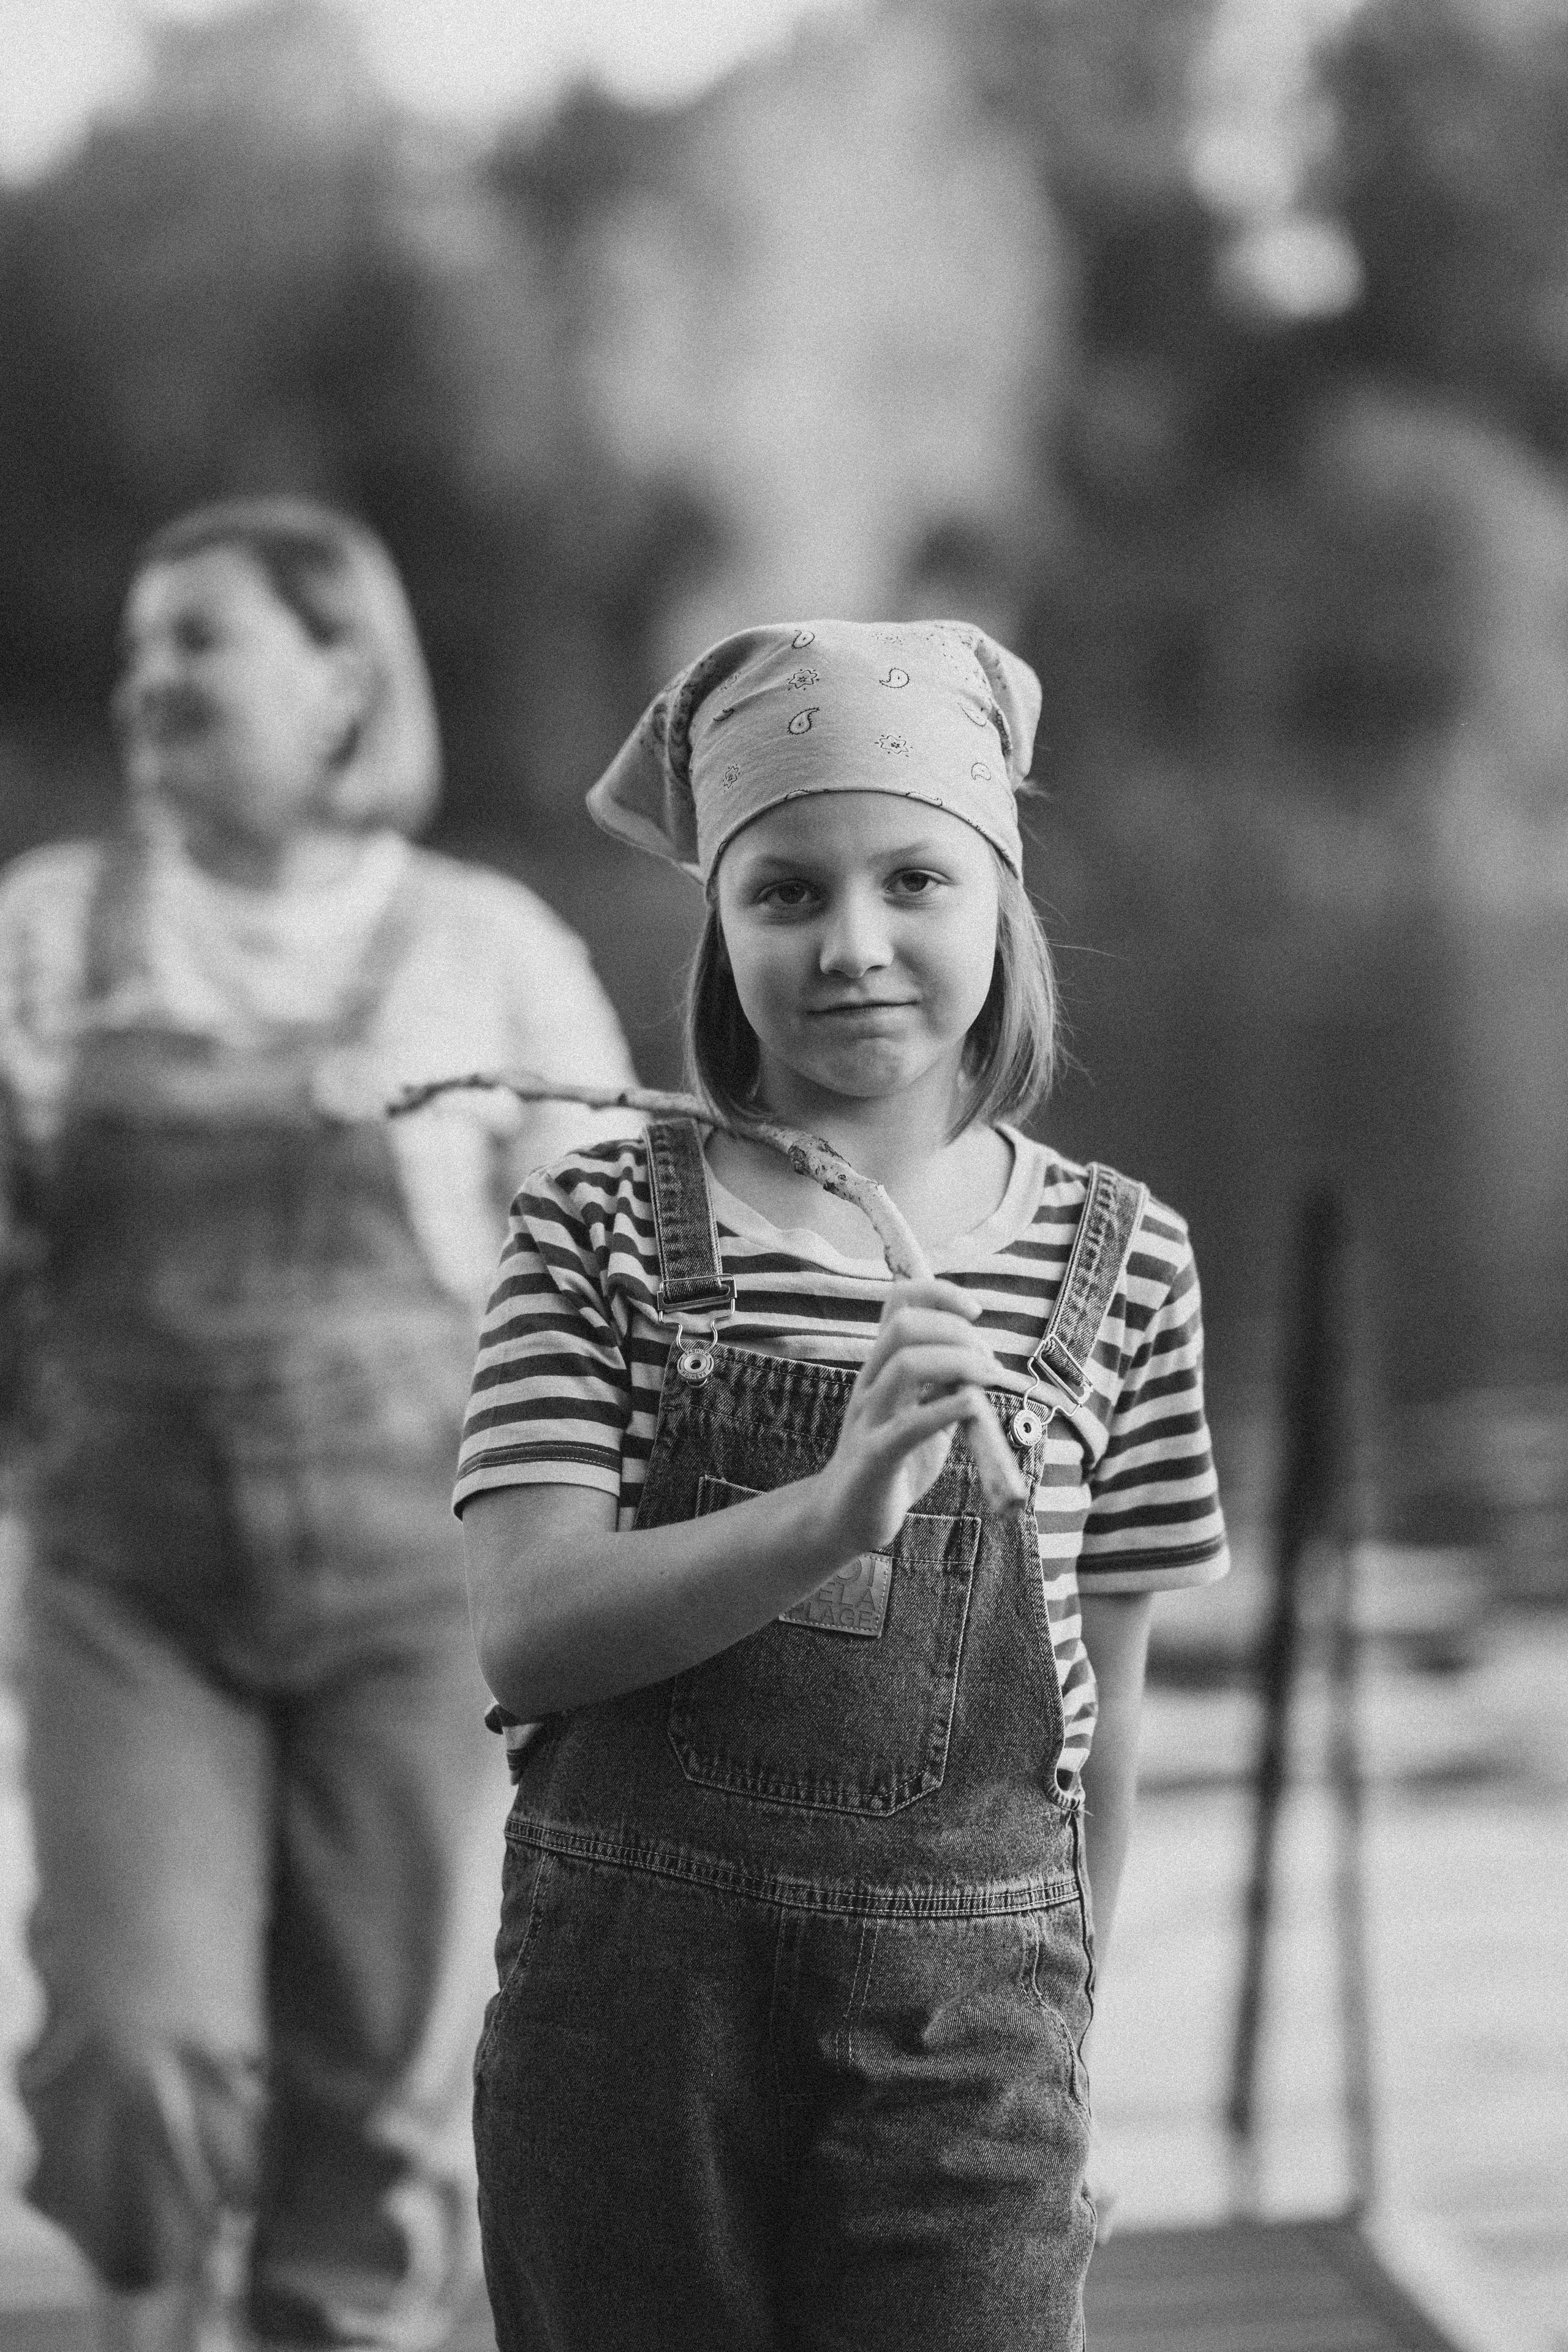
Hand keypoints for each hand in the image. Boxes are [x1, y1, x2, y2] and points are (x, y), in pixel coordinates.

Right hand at [814, 1279, 1016, 1554]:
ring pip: (905, 1365)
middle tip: (987, 1358)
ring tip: (988, 1380)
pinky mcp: (875, 1458)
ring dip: (958, 1362)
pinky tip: (973, 1409)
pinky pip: (909, 1425)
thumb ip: (946, 1386)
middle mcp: (870, 1384)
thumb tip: (980, 1357)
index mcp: (881, 1367)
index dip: (939, 1293)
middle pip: (904, 1325)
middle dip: (955, 1330)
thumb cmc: (894, 1463)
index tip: (976, 1310)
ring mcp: (869, 1419)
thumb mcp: (926, 1413)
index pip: (899, 1303)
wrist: (845, 1517)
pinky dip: (948, 1409)